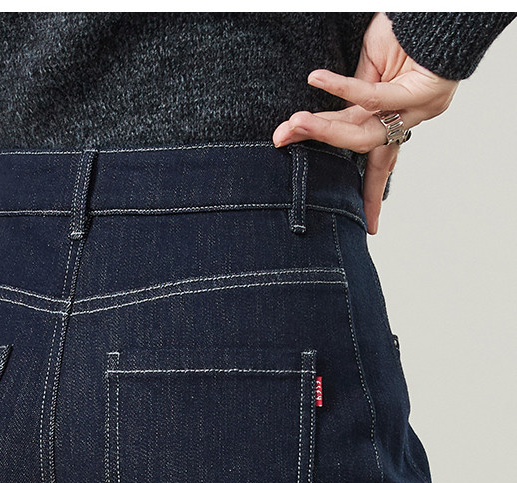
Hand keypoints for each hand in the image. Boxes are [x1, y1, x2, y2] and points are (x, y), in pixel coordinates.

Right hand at [272, 12, 458, 233]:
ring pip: (361, 131)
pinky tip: (315, 80)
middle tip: (281, 140)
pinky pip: (372, 97)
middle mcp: (407, 118)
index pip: (382, 162)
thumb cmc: (408, 30)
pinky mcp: (414, 90)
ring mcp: (413, 108)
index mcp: (398, 117)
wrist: (438, 14)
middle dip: (318, 143)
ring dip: (323, 128)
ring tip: (292, 124)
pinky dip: (341, 88)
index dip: (372, 193)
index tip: (369, 226)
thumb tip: (333, 108)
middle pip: (357, 145)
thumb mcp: (374, 62)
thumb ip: (357, 90)